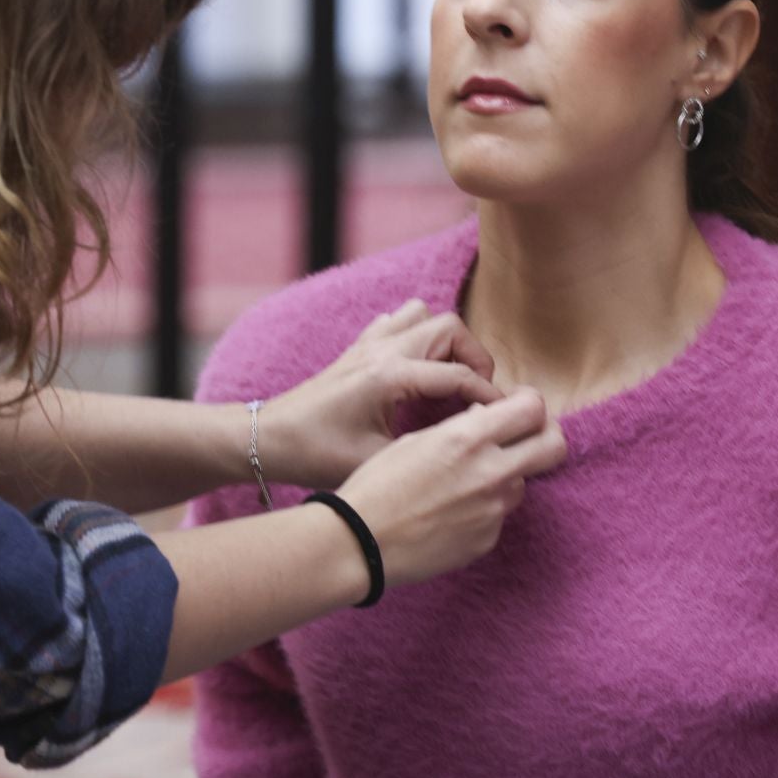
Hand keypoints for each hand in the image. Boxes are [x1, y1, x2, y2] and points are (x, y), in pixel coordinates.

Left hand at [262, 299, 503, 489]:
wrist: (269, 439)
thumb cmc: (317, 454)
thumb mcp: (377, 462)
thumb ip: (427, 451)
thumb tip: (470, 448)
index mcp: (390, 377)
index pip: (460, 377)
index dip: (491, 398)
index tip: (507, 417)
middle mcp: (383, 350)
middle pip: (450, 328)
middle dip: (474, 358)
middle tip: (478, 394)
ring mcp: (369, 343)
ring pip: (425, 315)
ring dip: (447, 341)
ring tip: (451, 378)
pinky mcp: (358, 346)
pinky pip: (399, 320)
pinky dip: (418, 336)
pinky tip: (418, 370)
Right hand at [335, 387, 564, 587]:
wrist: (360, 543)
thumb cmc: (377, 485)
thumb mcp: (415, 440)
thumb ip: (461, 428)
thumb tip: (487, 419)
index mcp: (468, 438)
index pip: (533, 408)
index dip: (529, 403)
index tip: (516, 406)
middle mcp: (491, 472)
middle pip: (554, 446)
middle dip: (546, 435)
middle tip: (527, 435)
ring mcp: (493, 510)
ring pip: (521, 483)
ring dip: (504, 476)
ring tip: (460, 483)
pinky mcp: (488, 539)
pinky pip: (498, 515)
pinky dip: (481, 509)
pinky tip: (447, 512)